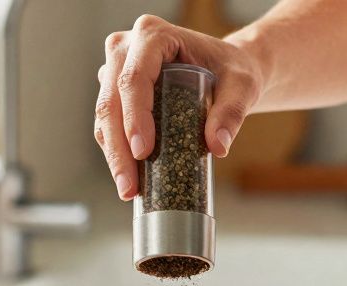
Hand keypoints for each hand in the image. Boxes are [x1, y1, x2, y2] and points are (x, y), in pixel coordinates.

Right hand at [95, 14, 266, 199]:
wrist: (226, 70)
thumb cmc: (232, 71)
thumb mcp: (242, 86)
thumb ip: (232, 111)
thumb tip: (217, 146)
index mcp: (153, 35)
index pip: (135, 79)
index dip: (135, 117)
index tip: (144, 152)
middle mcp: (126, 47)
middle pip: (112, 101)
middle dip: (119, 149)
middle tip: (130, 187)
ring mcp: (115, 69)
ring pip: (104, 117)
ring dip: (114, 156)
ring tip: (130, 190)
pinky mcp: (115, 91)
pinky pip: (108, 124)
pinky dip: (116, 152)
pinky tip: (130, 178)